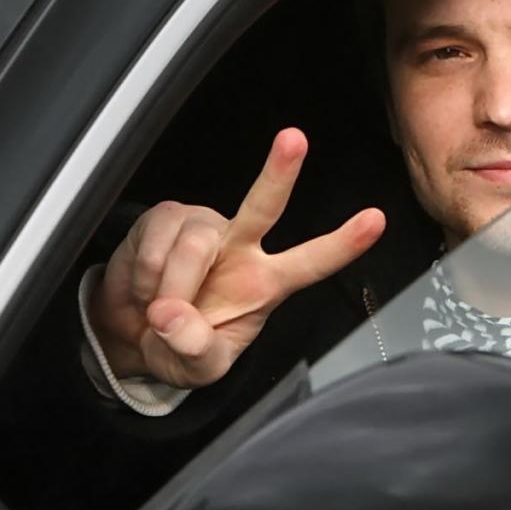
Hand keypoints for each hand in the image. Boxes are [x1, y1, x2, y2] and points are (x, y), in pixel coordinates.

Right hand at [88, 128, 385, 387]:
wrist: (134, 334)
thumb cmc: (181, 346)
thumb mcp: (199, 369)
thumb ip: (195, 349)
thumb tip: (174, 317)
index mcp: (266, 283)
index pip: (312, 261)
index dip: (344, 243)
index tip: (376, 220)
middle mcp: (241, 246)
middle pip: (265, 207)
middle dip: (279, 172)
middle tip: (294, 140)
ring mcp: (205, 228)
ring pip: (196, 245)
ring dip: (171, 286)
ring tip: (162, 307)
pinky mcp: (166, 218)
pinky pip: (154, 246)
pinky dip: (143, 278)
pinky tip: (145, 287)